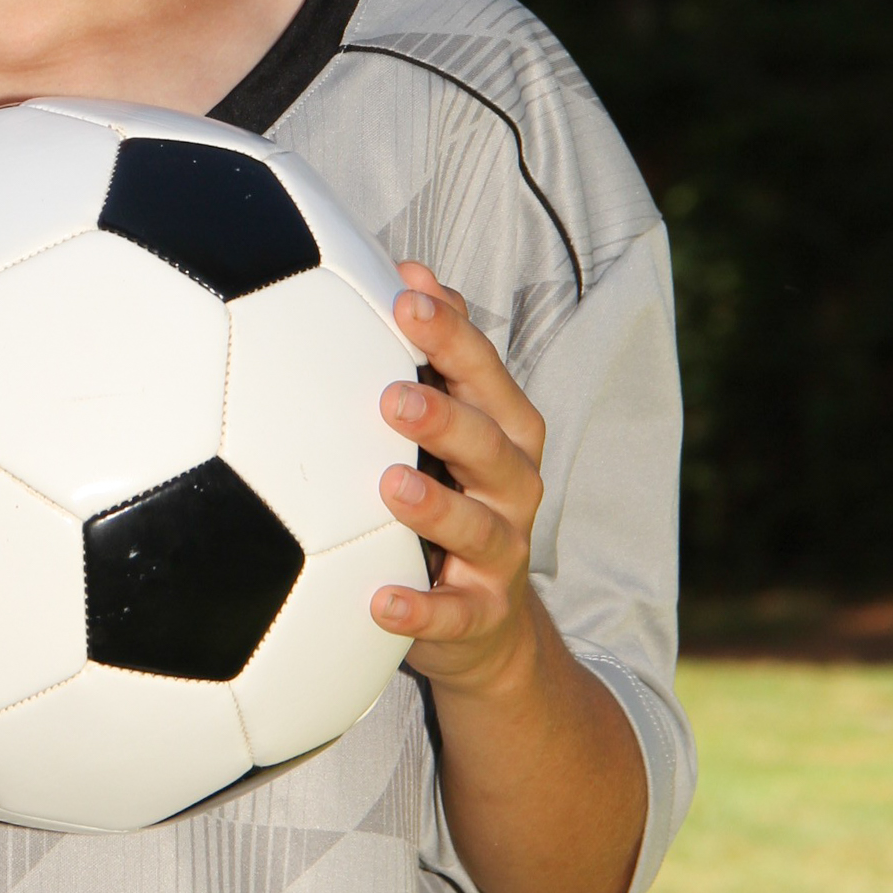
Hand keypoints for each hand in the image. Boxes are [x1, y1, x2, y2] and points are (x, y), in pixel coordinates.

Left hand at [370, 262, 546, 697]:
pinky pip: (451, 615)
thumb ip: (436, 354)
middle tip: (394, 396)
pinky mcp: (478, 616)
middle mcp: (512, 486)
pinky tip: (380, 602)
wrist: (487, 623)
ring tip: (391, 486)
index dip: (450, 334)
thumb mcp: (454, 423)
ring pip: (478, 526)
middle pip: (491, 444)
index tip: (404, 297)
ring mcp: (500, 552)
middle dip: (449, 417)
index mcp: (504, 430)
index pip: (483, 373)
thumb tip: (407, 269)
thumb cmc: (453, 494)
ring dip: (436, 507)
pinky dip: (420, 611)